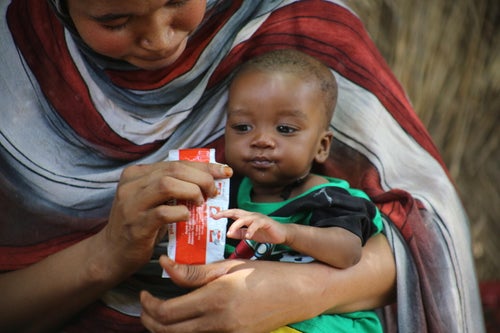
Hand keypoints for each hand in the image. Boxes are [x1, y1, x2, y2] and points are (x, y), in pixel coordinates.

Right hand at [94, 161, 232, 276]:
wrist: (112, 252)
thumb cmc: (140, 224)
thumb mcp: (153, 200)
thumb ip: (172, 187)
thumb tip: (209, 179)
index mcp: (137, 173)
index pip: (175, 162)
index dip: (203, 166)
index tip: (224, 171)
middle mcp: (131, 184)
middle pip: (174, 170)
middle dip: (201, 177)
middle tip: (214, 191)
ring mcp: (131, 204)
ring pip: (167, 185)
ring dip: (192, 191)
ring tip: (201, 202)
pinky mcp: (136, 224)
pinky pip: (163, 213)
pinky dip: (181, 212)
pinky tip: (187, 216)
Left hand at [140, 256, 328, 332]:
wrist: (299, 293)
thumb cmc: (267, 274)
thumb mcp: (230, 266)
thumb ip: (196, 271)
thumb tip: (166, 266)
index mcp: (216, 298)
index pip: (167, 312)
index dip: (148, 305)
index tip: (143, 293)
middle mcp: (219, 322)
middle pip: (169, 330)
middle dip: (150, 320)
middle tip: (146, 304)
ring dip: (165, 327)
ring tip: (161, 311)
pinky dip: (185, 331)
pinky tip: (186, 317)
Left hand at [215, 208, 286, 243]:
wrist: (282, 234)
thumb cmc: (266, 233)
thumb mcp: (249, 234)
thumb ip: (239, 233)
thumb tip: (228, 234)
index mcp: (247, 217)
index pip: (233, 213)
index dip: (224, 213)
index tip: (213, 216)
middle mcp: (252, 215)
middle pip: (237, 212)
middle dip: (226, 213)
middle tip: (217, 216)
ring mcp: (259, 218)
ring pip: (245, 218)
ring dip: (236, 225)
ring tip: (230, 232)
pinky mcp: (266, 222)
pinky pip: (256, 225)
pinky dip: (251, 230)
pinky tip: (248, 236)